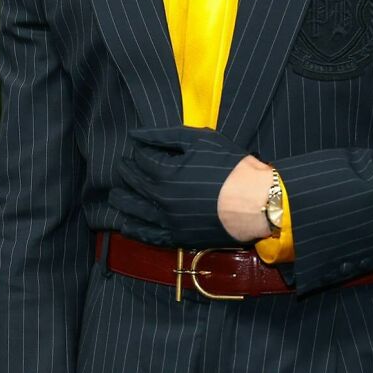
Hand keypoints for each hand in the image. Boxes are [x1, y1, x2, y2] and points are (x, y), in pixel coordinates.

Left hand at [109, 126, 266, 247]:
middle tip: (121, 167)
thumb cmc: (232, 167)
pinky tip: (127, 224)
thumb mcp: (200, 140)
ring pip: (135, 212)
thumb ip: (165, 136)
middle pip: (134, 185)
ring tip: (114, 195)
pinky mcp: (179, 238)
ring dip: (122, 201)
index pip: (143, 161)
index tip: (135, 149)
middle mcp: (162, 200)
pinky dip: (135, 229)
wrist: (258, 202)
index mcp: (166, 174)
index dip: (138, 153)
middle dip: (126, 174)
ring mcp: (169, 222)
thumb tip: (135, 135)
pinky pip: (149, 236)